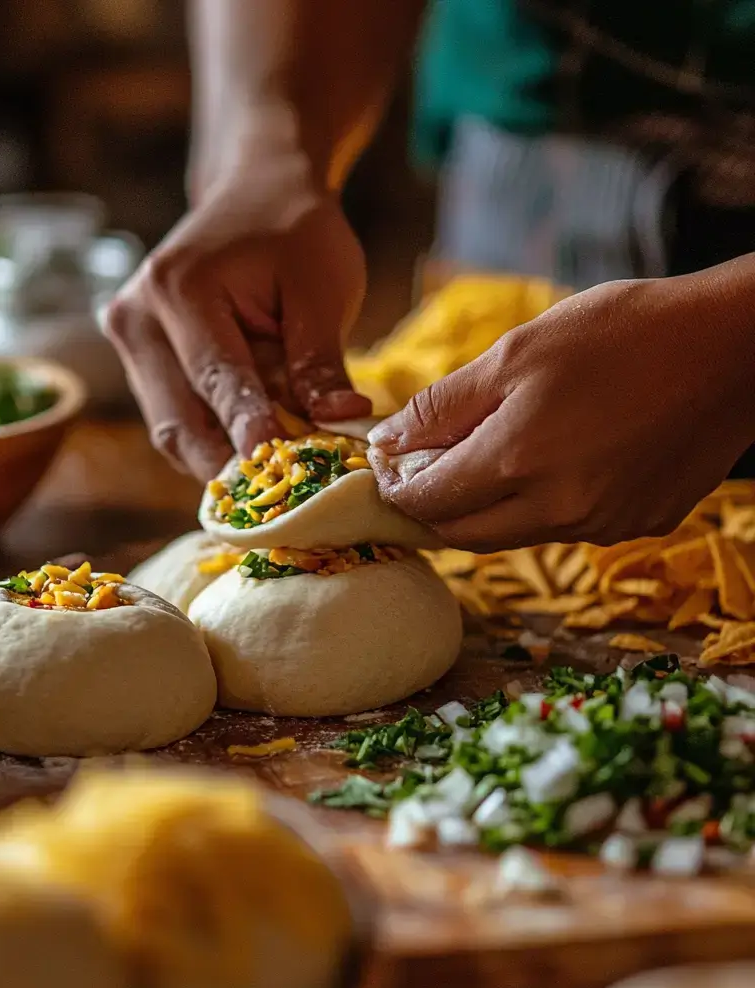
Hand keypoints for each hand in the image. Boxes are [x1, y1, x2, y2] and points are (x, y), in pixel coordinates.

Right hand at [103, 155, 370, 479]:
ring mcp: (128, 340)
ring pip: (171, 429)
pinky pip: (174, 418)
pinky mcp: (139, 360)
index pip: (216, 380)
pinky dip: (212, 441)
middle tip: (276, 500)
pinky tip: (250, 452)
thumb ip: (320, 359)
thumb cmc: (295, 233)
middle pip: (178, 421)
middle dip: (228, 465)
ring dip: (218, 459)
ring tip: (269, 481)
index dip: (248, 433)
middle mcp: (136, 318)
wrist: (255, 193)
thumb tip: (338, 423)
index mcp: (178, 288)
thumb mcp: (323, 288)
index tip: (275, 476)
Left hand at [368, 264, 754, 551]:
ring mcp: (603, 525)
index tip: (388, 465)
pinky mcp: (638, 524)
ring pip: (513, 535)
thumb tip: (386, 442)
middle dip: (433, 507)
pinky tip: (554, 458)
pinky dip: (540, 504)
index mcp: (518, 463)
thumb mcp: (515, 353)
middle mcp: (558, 511)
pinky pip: (566, 528)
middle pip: (463, 534)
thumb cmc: (620, 334)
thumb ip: (441, 406)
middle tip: (425, 468)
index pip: (428, 502)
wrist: (734, 346)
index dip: (396, 488)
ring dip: (485, 507)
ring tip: (488, 453)